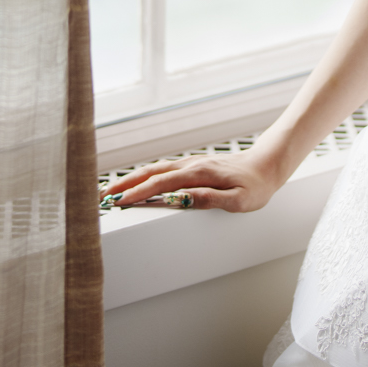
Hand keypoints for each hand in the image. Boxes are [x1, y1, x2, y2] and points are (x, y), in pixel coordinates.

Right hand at [99, 147, 284, 212]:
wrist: (267, 165)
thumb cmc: (255, 186)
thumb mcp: (238, 200)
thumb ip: (209, 199)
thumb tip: (182, 199)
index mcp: (199, 174)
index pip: (162, 184)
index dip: (139, 193)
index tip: (119, 202)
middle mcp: (190, 166)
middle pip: (150, 174)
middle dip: (124, 184)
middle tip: (101, 196)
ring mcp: (190, 164)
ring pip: (154, 170)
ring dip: (131, 179)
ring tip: (110, 189)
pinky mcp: (192, 166)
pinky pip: (162, 170)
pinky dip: (144, 175)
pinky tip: (137, 182)